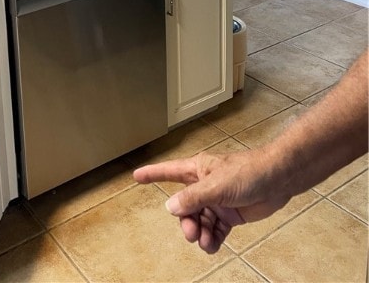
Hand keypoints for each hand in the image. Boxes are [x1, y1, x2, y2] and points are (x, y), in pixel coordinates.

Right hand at [133, 148, 290, 253]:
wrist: (278, 180)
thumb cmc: (249, 172)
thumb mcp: (217, 186)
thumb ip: (193, 198)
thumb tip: (171, 207)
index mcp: (198, 170)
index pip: (170, 171)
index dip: (153, 174)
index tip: (137, 176)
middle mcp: (205, 185)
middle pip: (185, 206)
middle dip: (185, 221)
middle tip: (190, 233)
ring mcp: (218, 200)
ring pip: (200, 220)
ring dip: (199, 232)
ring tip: (205, 242)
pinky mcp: (231, 213)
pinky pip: (215, 229)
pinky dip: (212, 238)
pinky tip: (211, 245)